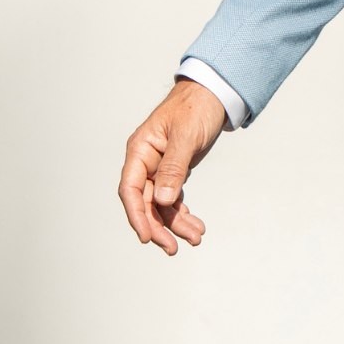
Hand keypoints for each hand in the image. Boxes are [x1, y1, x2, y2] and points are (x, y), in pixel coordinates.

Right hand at [118, 78, 228, 255]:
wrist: (213, 95)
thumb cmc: (195, 107)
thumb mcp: (186, 136)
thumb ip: (174, 167)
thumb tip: (162, 199)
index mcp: (140, 150)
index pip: (130, 189)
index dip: (136, 215)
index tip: (146, 237)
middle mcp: (146, 161)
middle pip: (145, 202)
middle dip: (159, 226)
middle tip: (174, 248)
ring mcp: (159, 168)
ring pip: (161, 204)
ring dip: (176, 223)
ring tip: (196, 238)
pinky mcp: (174, 171)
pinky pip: (173, 198)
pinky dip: (182, 213)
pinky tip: (195, 226)